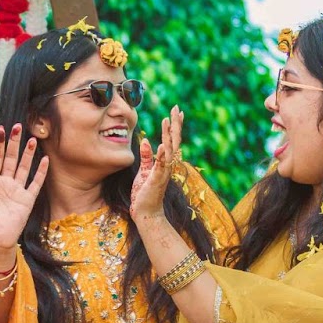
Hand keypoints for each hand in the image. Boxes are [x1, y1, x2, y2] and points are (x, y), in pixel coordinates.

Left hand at [0, 125, 47, 265]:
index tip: (0, 129)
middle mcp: (5, 183)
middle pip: (11, 158)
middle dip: (14, 143)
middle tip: (17, 126)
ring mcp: (17, 191)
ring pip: (24, 167)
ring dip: (28, 153)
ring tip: (32, 139)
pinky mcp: (27, 200)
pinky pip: (35, 183)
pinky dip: (41, 172)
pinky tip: (45, 160)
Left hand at [130, 107, 183, 227]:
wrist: (146, 214)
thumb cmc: (145, 194)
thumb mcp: (145, 171)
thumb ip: (147, 156)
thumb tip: (145, 141)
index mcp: (165, 163)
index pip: (171, 140)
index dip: (174, 126)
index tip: (176, 112)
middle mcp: (168, 166)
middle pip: (175, 141)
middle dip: (176, 124)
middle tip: (177, 108)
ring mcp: (164, 172)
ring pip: (170, 149)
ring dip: (169, 134)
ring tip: (168, 119)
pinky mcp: (157, 180)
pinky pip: (161, 165)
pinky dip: (163, 155)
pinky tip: (163, 144)